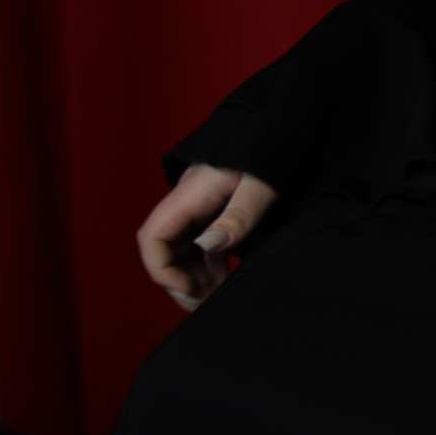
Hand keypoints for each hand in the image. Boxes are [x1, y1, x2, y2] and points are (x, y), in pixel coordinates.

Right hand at [137, 164, 278, 311]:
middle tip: (205, 304)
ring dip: (192, 278)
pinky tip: (223, 282)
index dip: (162, 270)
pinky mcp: (212, 212)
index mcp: (190, 195)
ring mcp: (198, 207)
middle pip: (162, 249)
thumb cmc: (273, 151)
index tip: (191, 289)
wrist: (282, 130)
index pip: (152, 237)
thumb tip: (209, 245)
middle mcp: (187, 202)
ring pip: (180, 250)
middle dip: (177, 282)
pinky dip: (207, 267)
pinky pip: (199, 245)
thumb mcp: (261, 185)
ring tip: (216, 298)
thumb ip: (237, 216)